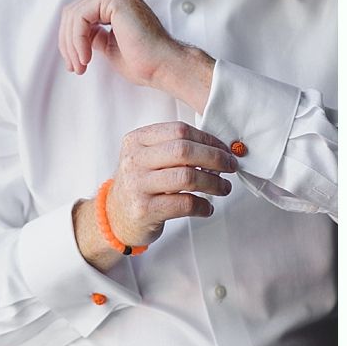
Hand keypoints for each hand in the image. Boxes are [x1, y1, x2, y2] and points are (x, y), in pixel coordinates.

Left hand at [58, 0, 213, 112]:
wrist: (164, 66)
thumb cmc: (144, 60)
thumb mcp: (108, 45)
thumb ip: (93, 34)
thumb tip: (74, 35)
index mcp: (114, 1)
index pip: (78, 14)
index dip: (70, 40)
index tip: (74, 64)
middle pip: (72, 13)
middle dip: (68, 43)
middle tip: (74, 67)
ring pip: (73, 15)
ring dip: (72, 45)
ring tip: (80, 65)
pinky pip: (80, 17)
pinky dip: (78, 40)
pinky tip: (86, 57)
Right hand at [107, 121, 235, 245]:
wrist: (116, 215)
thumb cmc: (140, 184)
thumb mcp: (147, 158)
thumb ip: (174, 148)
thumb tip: (218, 147)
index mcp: (136, 140)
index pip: (178, 130)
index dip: (208, 139)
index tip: (224, 149)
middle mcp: (134, 160)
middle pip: (184, 151)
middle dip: (215, 158)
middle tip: (230, 166)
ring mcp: (138, 185)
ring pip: (187, 177)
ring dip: (214, 183)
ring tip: (223, 188)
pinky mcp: (145, 210)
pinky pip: (185, 204)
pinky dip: (204, 206)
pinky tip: (207, 208)